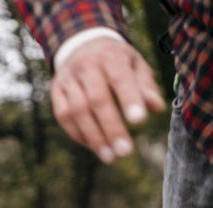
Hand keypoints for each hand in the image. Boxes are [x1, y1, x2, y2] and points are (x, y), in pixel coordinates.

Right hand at [50, 37, 166, 163]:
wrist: (82, 45)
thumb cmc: (118, 63)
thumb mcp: (136, 66)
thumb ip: (147, 86)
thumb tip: (156, 107)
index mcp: (110, 56)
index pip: (119, 77)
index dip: (129, 99)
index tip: (139, 121)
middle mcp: (85, 65)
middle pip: (96, 99)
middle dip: (111, 127)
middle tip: (125, 151)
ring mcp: (68, 78)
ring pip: (77, 110)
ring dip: (94, 137)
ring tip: (110, 158)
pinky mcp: (57, 91)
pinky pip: (64, 115)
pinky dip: (79, 134)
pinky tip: (95, 148)